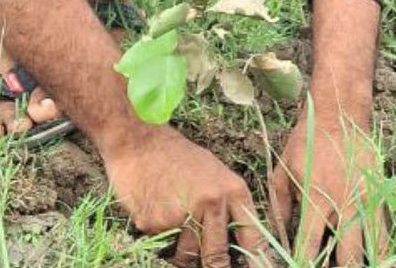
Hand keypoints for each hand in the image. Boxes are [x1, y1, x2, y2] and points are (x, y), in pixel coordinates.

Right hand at [103, 126, 270, 265]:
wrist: (140, 140)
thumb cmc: (179, 157)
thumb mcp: (214, 173)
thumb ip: (227, 206)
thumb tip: (238, 244)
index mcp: (232, 190)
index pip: (252, 237)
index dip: (255, 261)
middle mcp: (212, 203)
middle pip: (217, 256)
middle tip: (212, 267)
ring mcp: (184, 214)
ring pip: (187, 255)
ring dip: (181, 252)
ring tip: (174, 224)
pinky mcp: (156, 223)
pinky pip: (161, 242)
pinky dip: (158, 234)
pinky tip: (155, 208)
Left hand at [270, 102, 386, 265]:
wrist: (340, 113)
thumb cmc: (307, 141)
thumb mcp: (283, 169)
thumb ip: (279, 207)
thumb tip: (278, 238)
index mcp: (315, 199)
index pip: (308, 248)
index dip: (303, 265)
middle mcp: (342, 205)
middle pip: (345, 258)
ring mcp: (364, 203)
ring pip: (369, 251)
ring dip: (359, 264)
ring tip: (353, 267)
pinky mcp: (379, 197)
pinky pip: (384, 235)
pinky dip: (380, 253)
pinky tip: (377, 262)